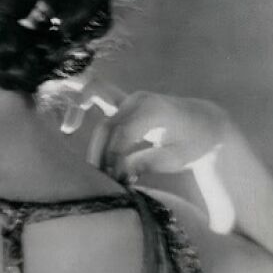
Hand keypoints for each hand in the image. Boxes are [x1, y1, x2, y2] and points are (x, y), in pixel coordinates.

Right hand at [87, 91, 228, 182]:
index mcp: (156, 110)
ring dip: (78, 115)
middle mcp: (139, 99)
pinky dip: (78, 100)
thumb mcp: (176, 159)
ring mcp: (129, 97)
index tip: (116, 180)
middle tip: (100, 177)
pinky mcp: (122, 102)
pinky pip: (94, 91)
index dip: (114, 159)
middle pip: (107, 125)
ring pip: (93, 95)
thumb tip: (118, 173)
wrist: (205, 125)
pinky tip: (67, 123)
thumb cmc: (193, 145)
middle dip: (99, 152)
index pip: (123, 135)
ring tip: (75, 140)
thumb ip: (145, 163)